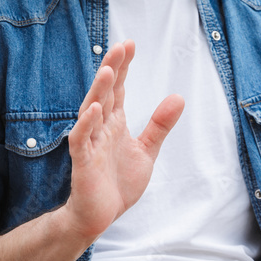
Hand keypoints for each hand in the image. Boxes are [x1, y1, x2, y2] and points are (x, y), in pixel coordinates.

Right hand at [60, 40, 183, 240]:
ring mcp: (90, 144)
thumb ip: (159, 125)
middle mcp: (100, 129)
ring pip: (91, 111)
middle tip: (120, 46)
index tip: (129, 44)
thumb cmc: (118, 183)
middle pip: (105, 93)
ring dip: (99, 90)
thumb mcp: (146, 151)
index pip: (118, 89)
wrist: (99, 216)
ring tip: (108, 69)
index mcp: (114, 124)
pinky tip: (95, 109)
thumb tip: (178, 97)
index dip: (123, 67)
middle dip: (112, 69)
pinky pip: (81, 140)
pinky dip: (86, 124)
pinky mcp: (82, 162)